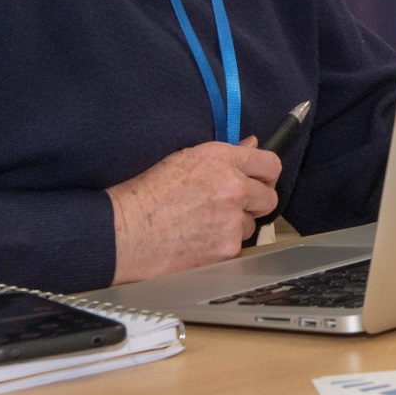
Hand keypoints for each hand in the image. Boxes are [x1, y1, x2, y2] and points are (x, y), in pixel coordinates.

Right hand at [107, 137, 280, 283]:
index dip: (267, 174)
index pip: (270, 163)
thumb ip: (225, 154)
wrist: (125, 231)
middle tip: (234, 207)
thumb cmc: (146, 194)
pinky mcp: (226, 248)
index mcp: (222, 159)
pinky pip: (235, 247)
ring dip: (235, 226)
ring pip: (250, 225)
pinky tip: (198, 241)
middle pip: (270, 198)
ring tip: (203, 225)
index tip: (262, 180)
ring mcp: (231, 220)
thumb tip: (251, 146)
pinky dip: (221, 246)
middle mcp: (233, 187)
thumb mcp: (183, 158)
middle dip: (255, 203)